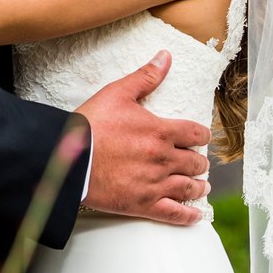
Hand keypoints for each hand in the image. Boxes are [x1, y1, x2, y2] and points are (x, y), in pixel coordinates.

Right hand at [74, 50, 213, 226]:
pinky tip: (194, 215)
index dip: (201, 135)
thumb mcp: (117, 93)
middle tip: (199, 163)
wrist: (69, 159)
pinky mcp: (143, 204)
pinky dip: (188, 215)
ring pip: (188, 187)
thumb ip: (145, 77)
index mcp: (160, 131)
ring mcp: (155, 184)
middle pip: (194, 162)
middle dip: (199, 162)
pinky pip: (174, 214)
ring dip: (199, 186)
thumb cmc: (91, 125)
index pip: (194, 133)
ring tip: (202, 187)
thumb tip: (165, 57)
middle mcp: (163, 159)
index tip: (202, 138)